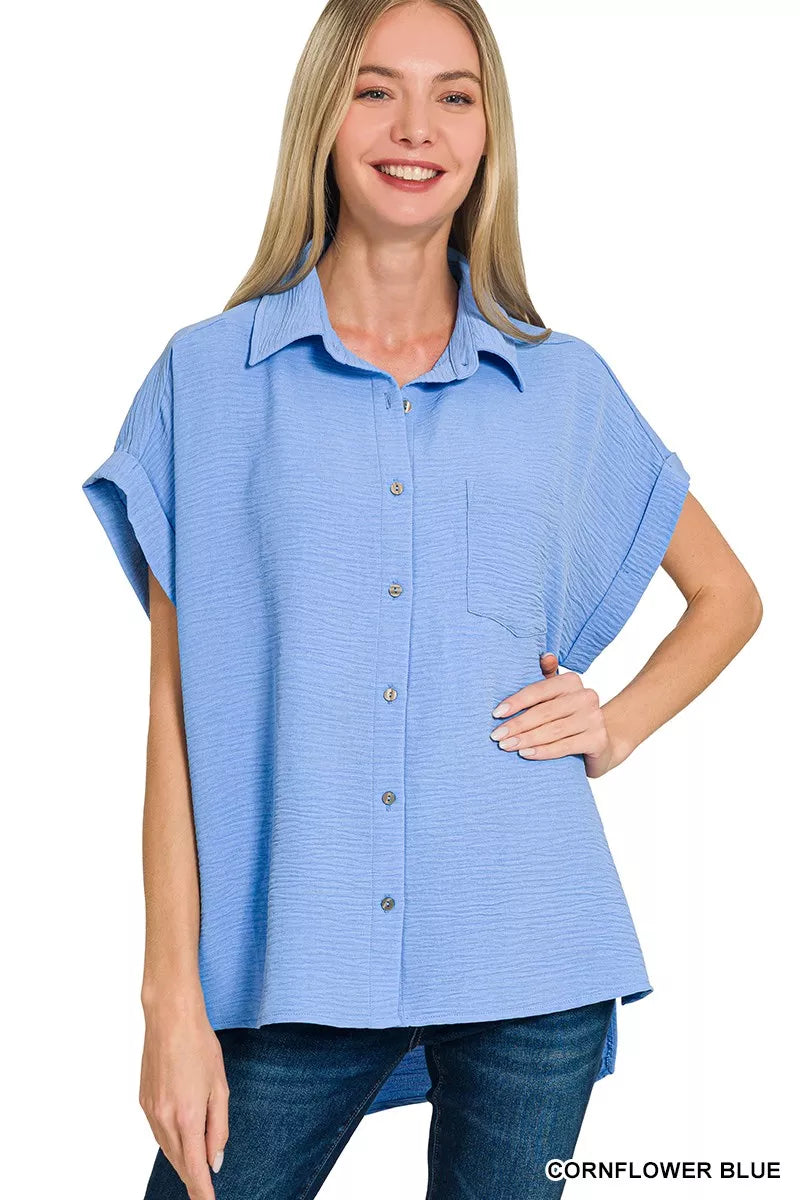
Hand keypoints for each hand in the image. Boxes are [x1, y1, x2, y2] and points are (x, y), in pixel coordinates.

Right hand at [139, 996, 228, 1198]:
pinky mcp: (143, 1102)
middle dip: (192, 1179)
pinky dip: (170, 1142)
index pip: (194, 1167)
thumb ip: (218, 1127)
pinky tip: (180, 1139)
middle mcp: (165, 1118)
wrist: (170, 1019)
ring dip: (181, 1161)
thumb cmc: (200, 1046)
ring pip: (167, 1149)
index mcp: (187, 1116)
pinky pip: (158, 1132)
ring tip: (196, 1169)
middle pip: (179, 1162)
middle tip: (204, 1190)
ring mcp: (151, 1111)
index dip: (201, 1190)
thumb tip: (215, 1160)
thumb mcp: (220, 1086)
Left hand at [489, 651, 618, 778]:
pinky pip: (564, 746)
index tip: (496, 714)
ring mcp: (594, 718)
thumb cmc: (568, 716)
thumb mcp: (555, 696)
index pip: (539, 690)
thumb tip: (545, 656)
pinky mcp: (598, 740)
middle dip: (517, 725)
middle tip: (497, 736)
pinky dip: (543, 751)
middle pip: (544, 712)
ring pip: (553, 730)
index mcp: (572, 681)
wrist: (599, 742)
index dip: (516, 702)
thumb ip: (547, 676)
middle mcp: (586, 696)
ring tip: (506, 746)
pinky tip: (526, 754)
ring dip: (526, 739)